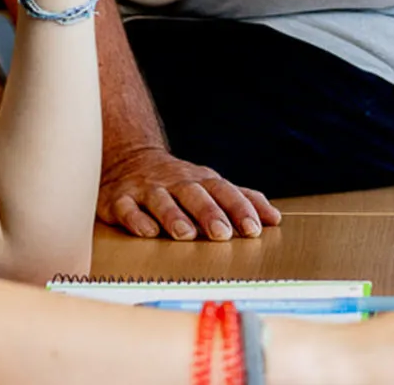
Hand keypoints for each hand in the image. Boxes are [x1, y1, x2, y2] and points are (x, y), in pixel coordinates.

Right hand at [97, 145, 279, 241]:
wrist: (127, 159)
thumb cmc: (177, 181)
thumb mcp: (209, 185)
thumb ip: (241, 200)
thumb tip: (274, 218)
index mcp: (200, 180)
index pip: (223, 191)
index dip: (239, 208)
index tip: (253, 228)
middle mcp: (174, 182)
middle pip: (193, 194)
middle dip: (208, 212)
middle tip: (222, 233)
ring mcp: (146, 190)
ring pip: (160, 200)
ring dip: (174, 216)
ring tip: (186, 234)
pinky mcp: (119, 200)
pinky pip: (127, 208)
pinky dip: (137, 219)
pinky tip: (148, 232)